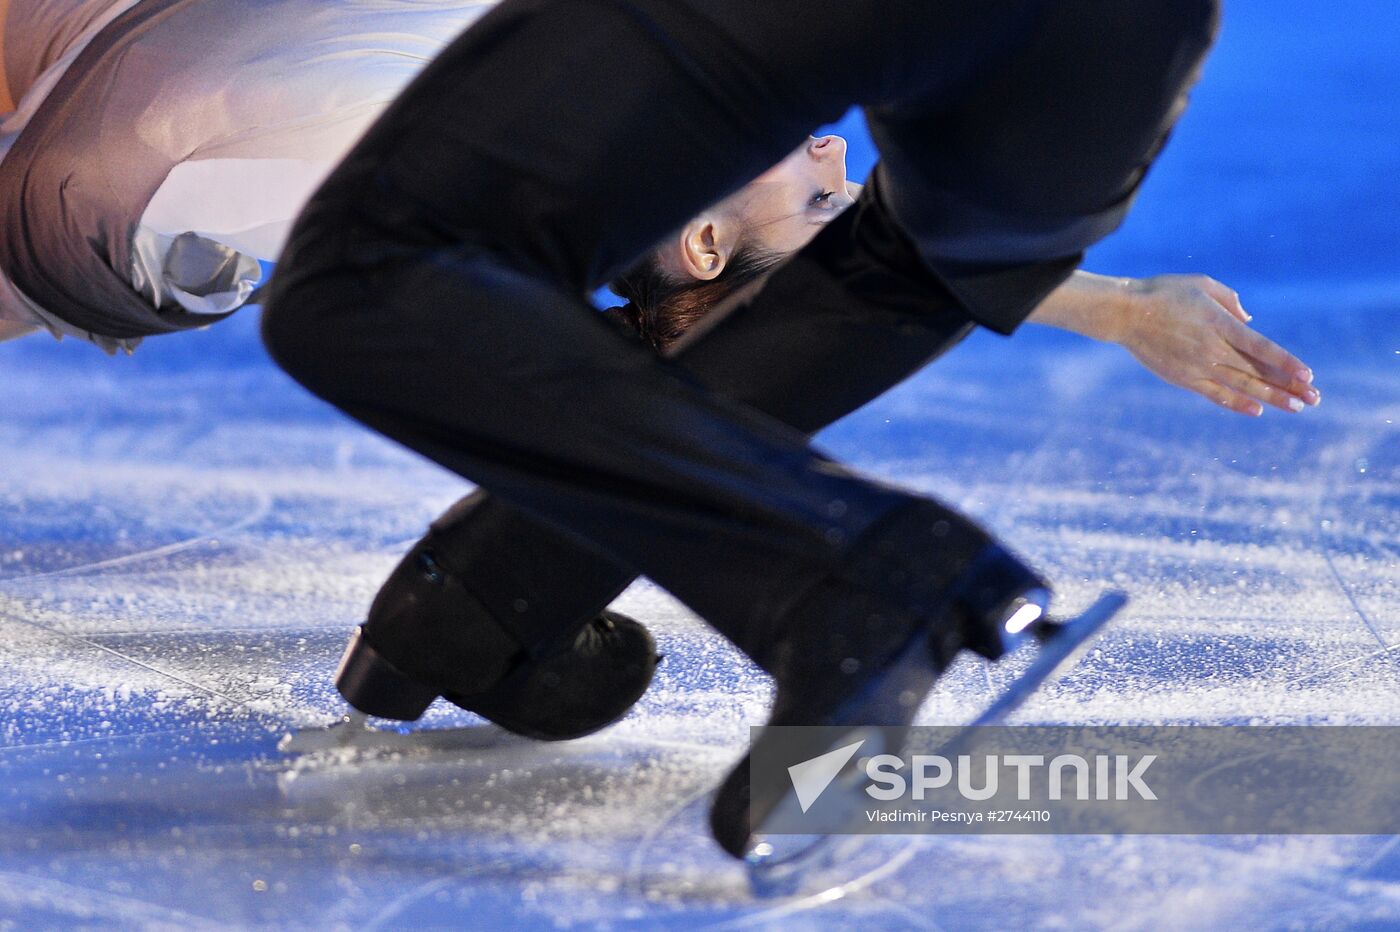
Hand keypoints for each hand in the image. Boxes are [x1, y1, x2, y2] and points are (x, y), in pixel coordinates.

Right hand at [1115, 275, 1318, 416]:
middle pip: (1257, 372)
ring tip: (1297, 407)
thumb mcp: (1202, 284)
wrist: (1124, 314)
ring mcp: (1197, 367)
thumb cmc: (1164, 292)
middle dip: (1288, 386)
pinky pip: (1216, 394)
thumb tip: (1249, 321)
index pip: (1261, 348)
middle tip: (1314, 398)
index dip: (1286, 362)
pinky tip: (1257, 411)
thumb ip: (1231, 301)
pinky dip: (1237, 403)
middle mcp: (1212, 349)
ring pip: (1242, 386)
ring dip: (1271, 398)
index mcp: (1219, 323)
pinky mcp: (1184, 378)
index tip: (1308, 375)